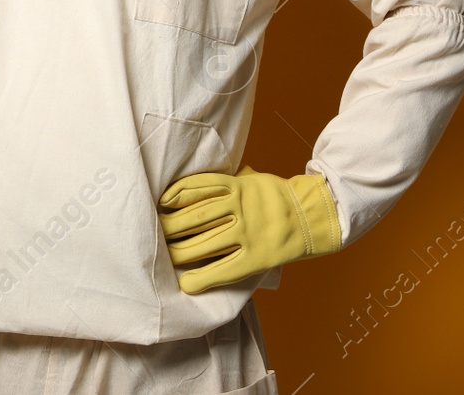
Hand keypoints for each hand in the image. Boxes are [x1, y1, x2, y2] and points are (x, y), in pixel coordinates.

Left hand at [159, 164, 341, 293]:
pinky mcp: (256, 257)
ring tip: (162, 257)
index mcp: (238, 184)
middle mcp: (240, 207)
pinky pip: (223, 269)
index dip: (175, 195)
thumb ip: (226, 182)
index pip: (198, 187)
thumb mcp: (251, 179)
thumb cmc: (273, 198)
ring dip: (179, 252)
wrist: (310, 216)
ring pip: (204, 244)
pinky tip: (186, 282)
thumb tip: (188, 188)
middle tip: (153, 232)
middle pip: (195, 216)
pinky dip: (202, 277)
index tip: (160, 202)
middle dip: (170, 226)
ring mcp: (248, 233)